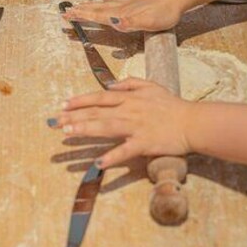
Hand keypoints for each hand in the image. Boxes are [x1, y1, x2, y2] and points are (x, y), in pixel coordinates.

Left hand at [49, 78, 191, 167]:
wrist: (192, 122)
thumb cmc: (172, 105)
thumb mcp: (151, 86)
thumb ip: (130, 83)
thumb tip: (111, 85)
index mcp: (129, 98)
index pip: (99, 98)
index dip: (80, 101)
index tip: (63, 104)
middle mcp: (129, 111)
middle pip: (97, 113)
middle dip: (74, 116)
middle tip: (54, 121)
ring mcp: (136, 127)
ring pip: (106, 127)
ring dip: (85, 129)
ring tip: (67, 133)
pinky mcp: (144, 144)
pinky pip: (125, 151)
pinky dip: (112, 157)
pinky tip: (98, 163)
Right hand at [62, 0, 180, 32]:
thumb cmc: (163, 14)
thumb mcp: (147, 22)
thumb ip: (129, 23)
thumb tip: (114, 22)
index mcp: (121, 15)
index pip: (97, 16)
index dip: (82, 16)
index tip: (67, 15)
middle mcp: (121, 8)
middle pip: (96, 9)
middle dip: (80, 11)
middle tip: (66, 12)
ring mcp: (128, 4)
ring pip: (104, 4)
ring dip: (90, 5)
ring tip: (79, 5)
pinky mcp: (136, 2)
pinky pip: (117, 0)